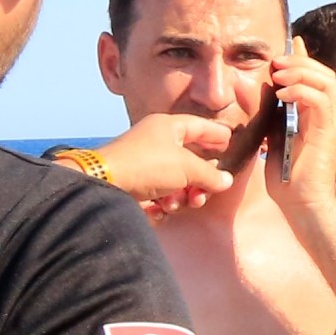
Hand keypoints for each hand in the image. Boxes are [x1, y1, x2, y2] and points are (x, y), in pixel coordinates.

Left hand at [92, 114, 239, 217]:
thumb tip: (226, 181)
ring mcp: (146, 163)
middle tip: (207, 191)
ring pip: (177, 180)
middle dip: (201, 179)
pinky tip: (161, 207)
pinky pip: (160, 192)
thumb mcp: (187, 167)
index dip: (216, 135)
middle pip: (190, 159)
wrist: (105, 184)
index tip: (230, 142)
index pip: (199, 127)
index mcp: (168, 127)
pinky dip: (164, 202)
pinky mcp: (136, 183)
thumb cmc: (147, 165)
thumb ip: (211, 175)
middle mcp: (156, 142)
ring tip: (179, 202)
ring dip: (183, 195)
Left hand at [267, 40, 335, 208]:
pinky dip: (303, 91)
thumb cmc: (286, 177)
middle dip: (300, 62)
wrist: (301, 204)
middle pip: (323, 74)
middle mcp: (324, 116)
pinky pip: (321, 102)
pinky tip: (284, 94)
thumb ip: (265, 111)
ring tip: (281, 75)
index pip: (314, 78)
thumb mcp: (269, 135)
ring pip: (326, 82)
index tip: (291, 41)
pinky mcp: (327, 134)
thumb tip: (246, 85)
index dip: (303, 57)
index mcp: (312, 115)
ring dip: (302, 72)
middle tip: (277, 64)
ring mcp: (328, 124)